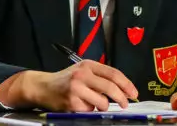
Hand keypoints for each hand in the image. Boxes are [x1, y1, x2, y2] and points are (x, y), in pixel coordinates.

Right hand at [0, 60, 138, 110]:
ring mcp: (76, 89)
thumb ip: (101, 76)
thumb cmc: (66, 79)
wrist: (43, 86)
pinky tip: (82, 105)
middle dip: (122, 98)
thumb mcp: (83, 70)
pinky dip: (90, 110)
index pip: (114, 73)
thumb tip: (123, 88)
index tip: (133, 92)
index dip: (127, 84)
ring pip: (102, 102)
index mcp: (88, 65)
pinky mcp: (71, 103)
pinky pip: (89, 111)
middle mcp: (82, 75)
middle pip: (110, 87)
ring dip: (103, 106)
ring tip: (96, 104)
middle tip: (126, 103)